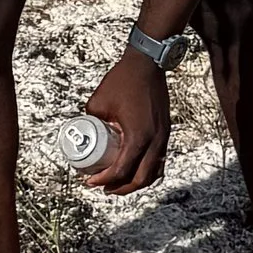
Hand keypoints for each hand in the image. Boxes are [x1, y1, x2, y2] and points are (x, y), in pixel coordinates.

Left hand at [82, 48, 171, 193]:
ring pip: (154, 173)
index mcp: (137, 137)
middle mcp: (154, 141)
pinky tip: (136, 169)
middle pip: (140, 179)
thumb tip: (86, 131)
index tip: (91, 181)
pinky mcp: (165, 132)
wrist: (147, 64)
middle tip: (104, 188)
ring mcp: (163, 137)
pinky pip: (159, 160)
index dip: (104, 180)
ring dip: (136, 182)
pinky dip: (148, 171)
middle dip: (121, 188)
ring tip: (119, 183)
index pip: (121, 170)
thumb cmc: (125, 80)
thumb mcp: (98, 103)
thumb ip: (92, 120)